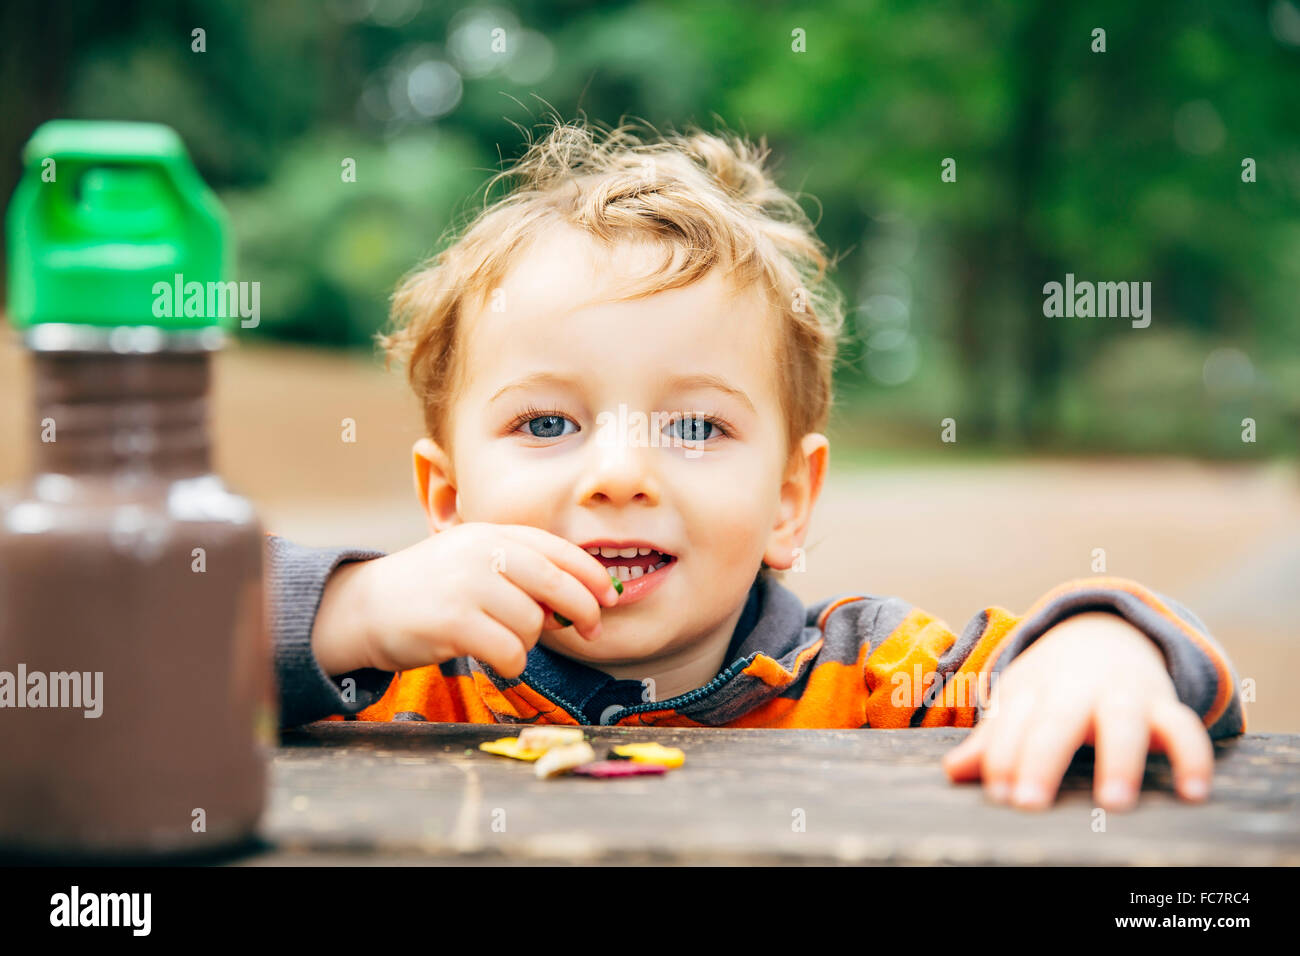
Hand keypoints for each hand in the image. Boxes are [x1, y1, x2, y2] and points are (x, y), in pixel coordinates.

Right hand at [310, 523, 620, 678]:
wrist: (363, 607)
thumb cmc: (429, 590)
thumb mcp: (473, 561)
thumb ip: (519, 571)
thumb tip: (577, 605)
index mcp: (491, 533)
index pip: (557, 549)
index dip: (592, 574)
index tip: (611, 597)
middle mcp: (481, 552)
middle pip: (556, 584)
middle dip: (583, 610)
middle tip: (590, 630)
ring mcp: (466, 585)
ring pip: (533, 624)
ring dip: (528, 642)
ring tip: (503, 641)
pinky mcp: (453, 621)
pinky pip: (510, 651)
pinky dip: (511, 663)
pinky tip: (495, 659)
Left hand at [941, 612, 1214, 810]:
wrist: (1102, 632)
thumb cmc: (1050, 686)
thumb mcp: (1018, 704)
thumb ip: (992, 741)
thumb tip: (951, 774)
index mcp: (1032, 689)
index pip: (1011, 724)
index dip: (1002, 757)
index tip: (998, 794)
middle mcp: (1076, 689)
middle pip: (1055, 722)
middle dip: (1040, 760)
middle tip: (1028, 804)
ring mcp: (1122, 693)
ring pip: (1121, 721)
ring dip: (1119, 759)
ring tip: (1114, 803)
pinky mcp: (1164, 704)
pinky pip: (1185, 727)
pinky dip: (1194, 755)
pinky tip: (1195, 794)